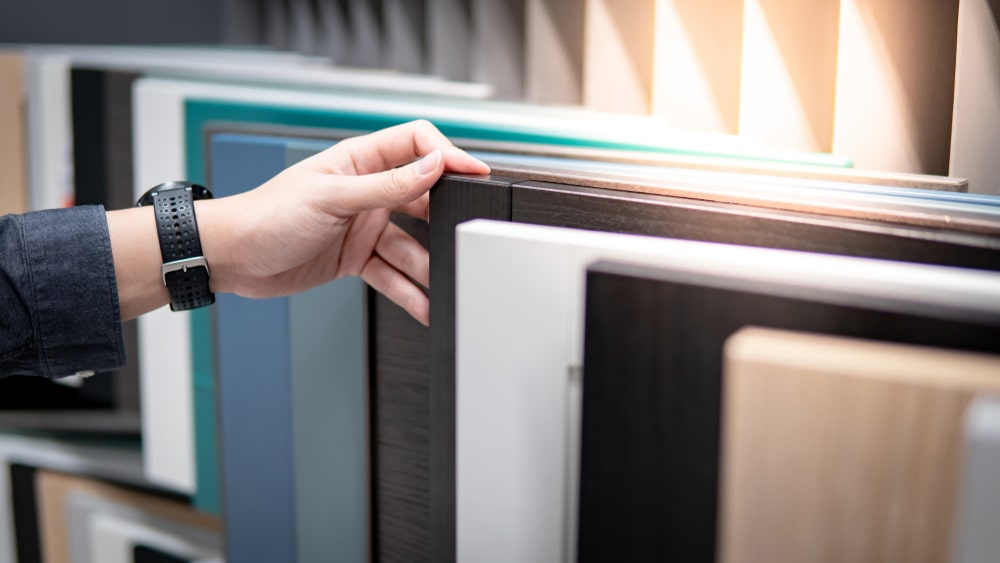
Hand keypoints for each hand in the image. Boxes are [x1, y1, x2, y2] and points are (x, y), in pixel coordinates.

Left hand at [109, 120, 489, 323]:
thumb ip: (388, 185)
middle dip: (445, 220)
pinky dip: (408, 290)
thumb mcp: (332, 197)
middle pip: (423, 198)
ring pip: (411, 245)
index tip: (475, 175)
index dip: (448, 156)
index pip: (417, 144)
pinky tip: (424, 305)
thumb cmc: (266, 215)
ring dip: (427, 267)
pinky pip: (392, 274)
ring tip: (443, 285)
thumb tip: (434, 165)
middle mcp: (367, 191)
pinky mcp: (356, 258)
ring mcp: (363, 226)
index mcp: (360, 161)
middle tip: (465, 237)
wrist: (232, 258)